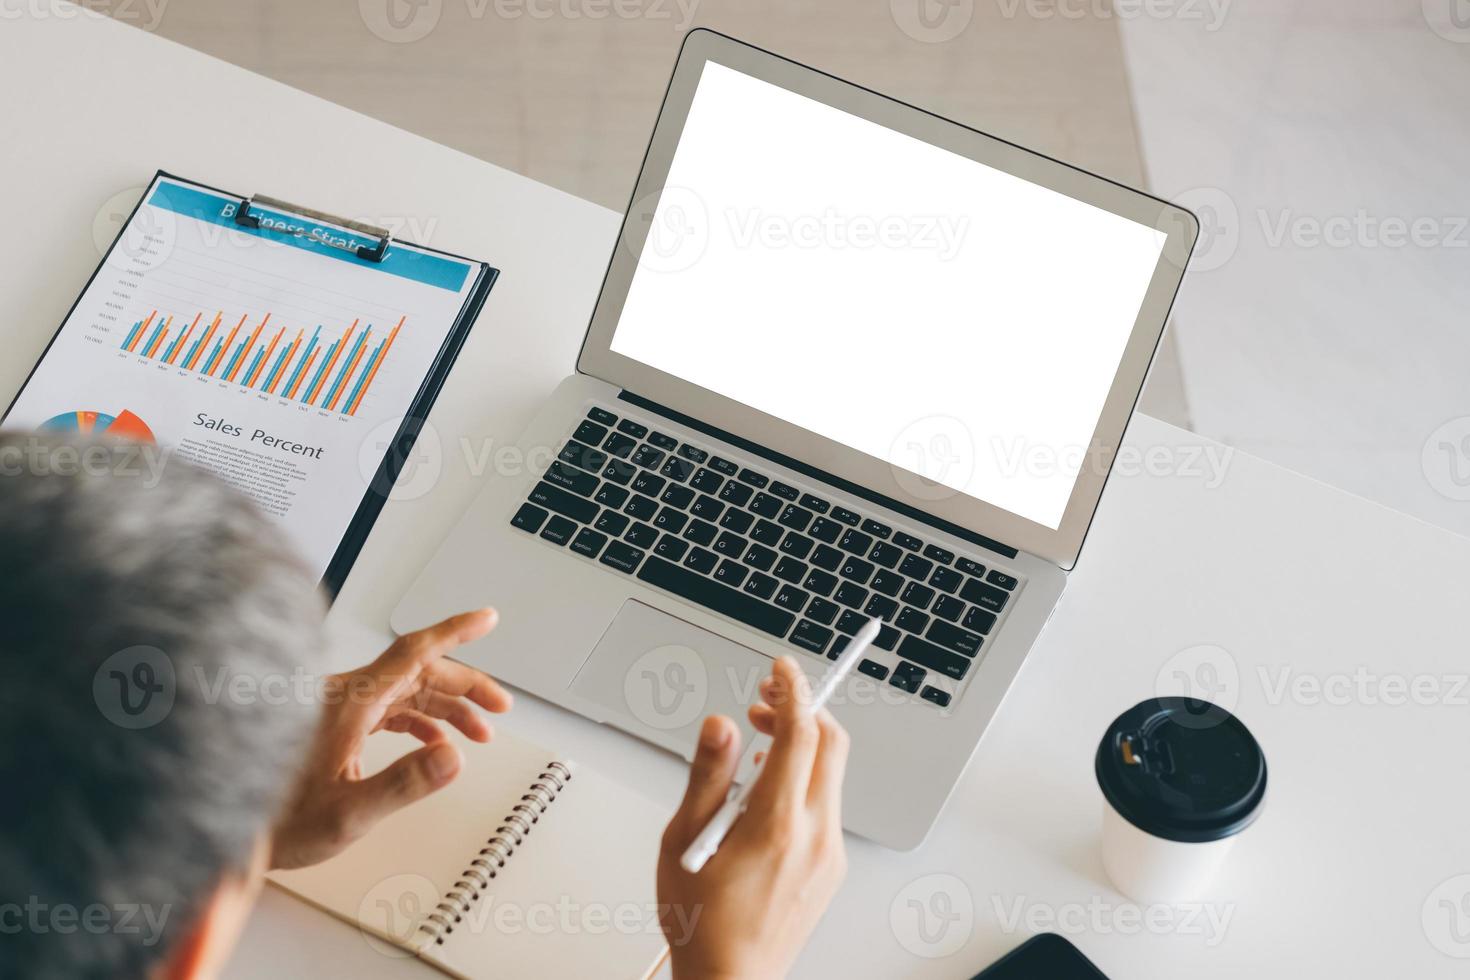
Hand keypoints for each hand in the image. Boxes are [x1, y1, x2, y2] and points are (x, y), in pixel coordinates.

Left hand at [269, 609, 512, 869]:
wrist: (230, 831)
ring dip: (446, 706)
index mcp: (351, 703)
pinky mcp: (332, 724)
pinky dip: (420, 718)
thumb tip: (452, 757)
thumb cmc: (276, 823)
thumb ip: (404, 784)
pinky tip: (434, 740)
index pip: (414, 652)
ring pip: (405, 690)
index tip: (486, 618)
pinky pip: (388, 707)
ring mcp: (337, 709)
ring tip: (477, 730)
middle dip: (465, 686)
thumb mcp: (349, 812)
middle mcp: (345, 697)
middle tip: (499, 705)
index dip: (455, 631)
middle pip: (418, 672)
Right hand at [657, 656, 848, 979]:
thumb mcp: (683, 843)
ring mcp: (829, 853)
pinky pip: (826, 803)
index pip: (799, 735)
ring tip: (756, 746)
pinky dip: (804, 778)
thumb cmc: (702, 924)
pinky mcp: (832, 867)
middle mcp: (814, 836)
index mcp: (776, 826)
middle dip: (803, 709)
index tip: (780, 669)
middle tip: (766, 700)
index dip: (793, 691)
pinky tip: (766, 791)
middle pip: (830, 745)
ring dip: (802, 744)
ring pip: (831, 773)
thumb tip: (720, 727)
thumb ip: (706, 777)